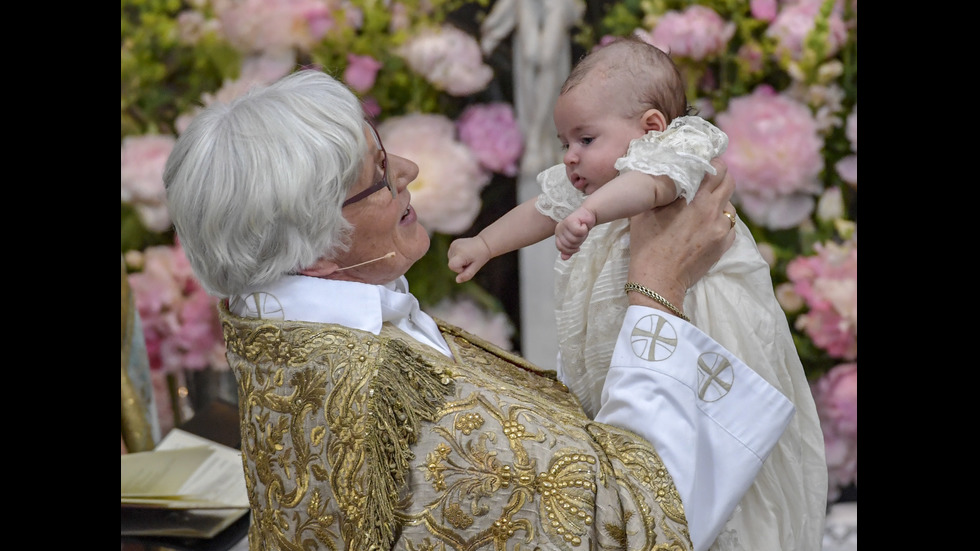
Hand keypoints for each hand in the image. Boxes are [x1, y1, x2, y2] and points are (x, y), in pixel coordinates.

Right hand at [448, 236, 491, 282]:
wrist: (484, 243)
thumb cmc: (481, 256)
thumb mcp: (476, 267)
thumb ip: (467, 275)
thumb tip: (457, 280)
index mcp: (461, 253)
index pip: (451, 266)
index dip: (459, 269)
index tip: (468, 265)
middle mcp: (455, 247)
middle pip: (451, 264)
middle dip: (460, 266)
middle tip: (470, 260)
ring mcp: (453, 245)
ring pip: (450, 260)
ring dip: (458, 261)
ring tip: (468, 256)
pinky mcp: (453, 243)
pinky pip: (451, 254)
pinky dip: (457, 256)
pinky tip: (465, 252)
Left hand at [555, 207, 595, 259]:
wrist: (588, 216)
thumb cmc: (581, 228)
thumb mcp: (575, 242)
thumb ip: (568, 250)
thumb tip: (564, 258)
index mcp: (558, 235)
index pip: (561, 248)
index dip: (570, 250)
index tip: (577, 247)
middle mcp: (559, 229)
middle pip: (568, 245)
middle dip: (578, 242)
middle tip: (580, 235)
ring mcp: (563, 225)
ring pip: (574, 239)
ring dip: (582, 236)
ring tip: (582, 229)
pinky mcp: (570, 220)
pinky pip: (578, 232)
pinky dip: (584, 230)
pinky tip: (583, 225)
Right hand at [627, 158, 735, 309]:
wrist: (657, 281)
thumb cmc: (647, 245)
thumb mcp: (646, 211)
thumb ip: (660, 189)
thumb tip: (665, 172)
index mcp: (698, 201)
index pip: (718, 170)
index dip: (712, 164)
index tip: (704, 164)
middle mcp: (715, 213)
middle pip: (729, 184)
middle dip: (719, 179)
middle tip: (706, 181)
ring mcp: (722, 232)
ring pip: (730, 206)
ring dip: (719, 202)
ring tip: (702, 208)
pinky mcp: (723, 247)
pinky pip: (729, 227)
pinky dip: (720, 222)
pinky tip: (705, 226)